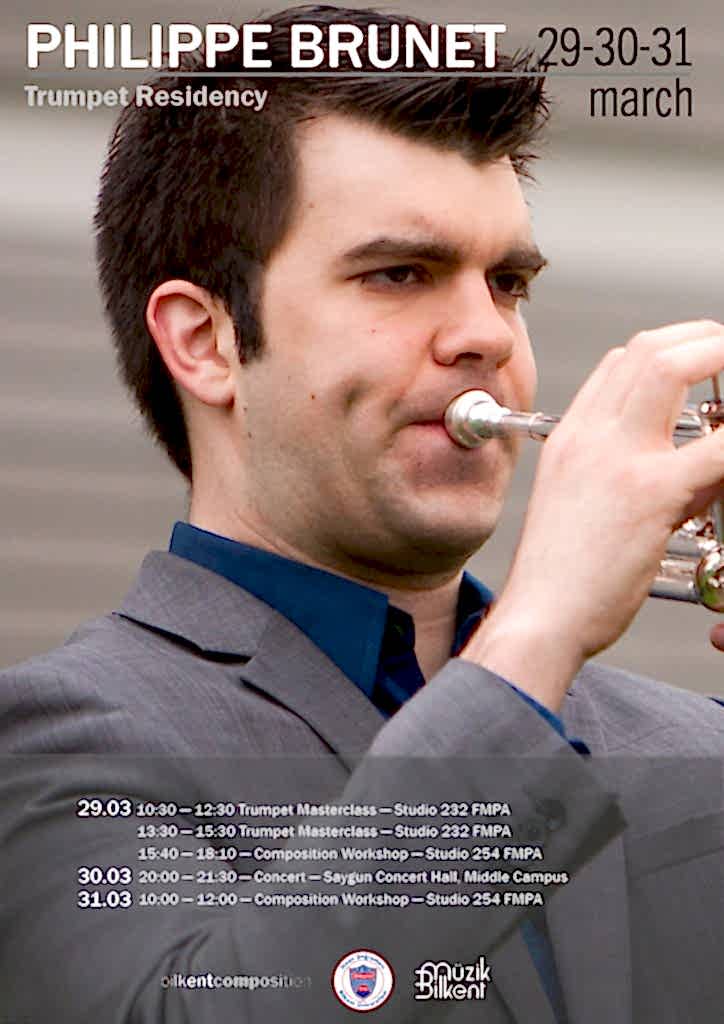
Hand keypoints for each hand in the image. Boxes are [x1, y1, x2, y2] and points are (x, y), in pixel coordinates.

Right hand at [462, 320, 723, 709]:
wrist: (541, 618)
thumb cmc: (560, 577)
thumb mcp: (577, 507)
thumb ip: (621, 474)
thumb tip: (682, 463)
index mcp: (570, 439)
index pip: (618, 364)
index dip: (665, 348)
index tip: (696, 357)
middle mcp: (590, 436)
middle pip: (648, 350)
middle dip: (703, 338)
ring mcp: (618, 459)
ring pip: (675, 368)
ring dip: (720, 359)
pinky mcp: (650, 494)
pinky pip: (716, 448)